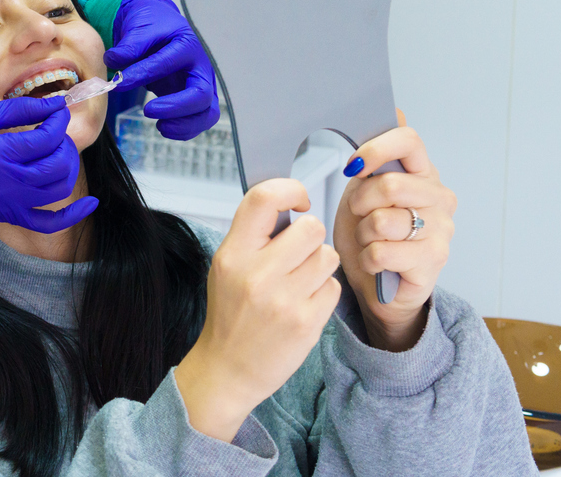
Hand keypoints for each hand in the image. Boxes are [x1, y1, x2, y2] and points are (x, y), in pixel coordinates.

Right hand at [0, 96, 97, 232]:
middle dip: (65, 144)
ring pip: (58, 190)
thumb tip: (55, 106)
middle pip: (57, 166)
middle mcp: (6, 182)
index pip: (45, 139)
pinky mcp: (9, 215)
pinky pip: (48, 223)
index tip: (56, 112)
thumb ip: (20, 109)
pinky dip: (72, 216)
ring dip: (68, 168)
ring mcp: (9, 203)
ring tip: (60, 152)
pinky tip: (90, 204)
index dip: (58, 121)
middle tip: (56, 131)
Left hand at [103, 0, 218, 140]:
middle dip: (176, 108)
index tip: (121, 83)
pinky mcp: (196, 100)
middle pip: (201, 95)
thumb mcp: (140, 26)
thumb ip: (129, 44)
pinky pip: (199, 120)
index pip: (168, 63)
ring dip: (185, 125)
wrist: (161, 25)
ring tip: (160, 127)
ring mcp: (202, 85)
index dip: (143, 74)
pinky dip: (185, 129)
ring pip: (207, 113)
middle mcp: (200, 67)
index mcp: (186, 45)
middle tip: (148, 110)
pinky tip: (164, 127)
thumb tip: (113, 61)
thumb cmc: (153, 25)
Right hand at [175, 179, 340, 441]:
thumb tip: (290, 205)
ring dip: (320, 265)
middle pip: (310, 227)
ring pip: (328, 256)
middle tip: (297, 254)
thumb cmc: (230, 315)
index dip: (289, 190)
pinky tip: (304, 303)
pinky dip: (324, 292)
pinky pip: (334, 287)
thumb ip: (254, 236)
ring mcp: (284, 300)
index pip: (263, 198)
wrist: (228, 369)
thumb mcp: (226, 267)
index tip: (297, 201)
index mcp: (233, 254)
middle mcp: (257, 274)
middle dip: (310, 237)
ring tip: (299, 281)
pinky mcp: (307, 322)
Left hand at [333, 113, 456, 350]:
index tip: (353, 167)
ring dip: (363, 233)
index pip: (408, 139)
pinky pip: (383, 252)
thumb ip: (375, 157)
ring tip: (369, 240)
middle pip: (391, 184)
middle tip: (357, 214)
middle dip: (360, 201)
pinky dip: (368, 258)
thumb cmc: (369, 233)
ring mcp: (441, 229)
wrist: (378, 284)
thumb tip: (395, 110)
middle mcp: (439, 197)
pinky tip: (375, 262)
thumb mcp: (363, 189)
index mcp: (422, 172)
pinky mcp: (434, 261)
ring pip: (383, 221)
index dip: (375, 150)